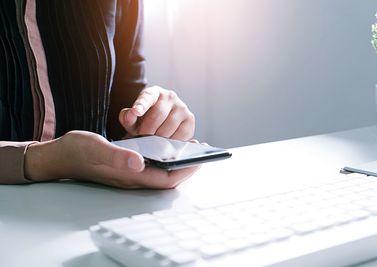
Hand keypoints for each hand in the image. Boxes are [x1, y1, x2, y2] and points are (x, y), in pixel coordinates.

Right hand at [24, 131, 198, 188]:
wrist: (61, 155)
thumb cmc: (77, 152)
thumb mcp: (96, 149)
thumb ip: (117, 157)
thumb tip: (139, 163)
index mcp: (129, 176)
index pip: (165, 181)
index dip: (184, 172)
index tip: (198, 160)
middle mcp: (132, 176)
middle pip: (166, 177)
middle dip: (185, 166)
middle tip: (198, 150)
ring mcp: (129, 171)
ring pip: (160, 170)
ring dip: (175, 161)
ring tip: (187, 146)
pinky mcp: (126, 164)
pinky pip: (151, 163)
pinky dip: (163, 156)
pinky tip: (166, 144)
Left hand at [119, 86, 194, 140]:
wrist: (160, 127)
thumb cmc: (145, 122)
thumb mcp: (133, 120)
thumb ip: (128, 117)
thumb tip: (131, 114)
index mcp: (154, 92)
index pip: (147, 97)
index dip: (141, 104)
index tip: (135, 112)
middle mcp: (170, 96)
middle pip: (157, 115)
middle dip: (148, 130)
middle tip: (143, 138)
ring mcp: (182, 107)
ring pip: (169, 127)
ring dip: (159, 139)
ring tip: (153, 141)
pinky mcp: (190, 120)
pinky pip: (180, 135)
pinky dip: (172, 142)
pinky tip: (166, 142)